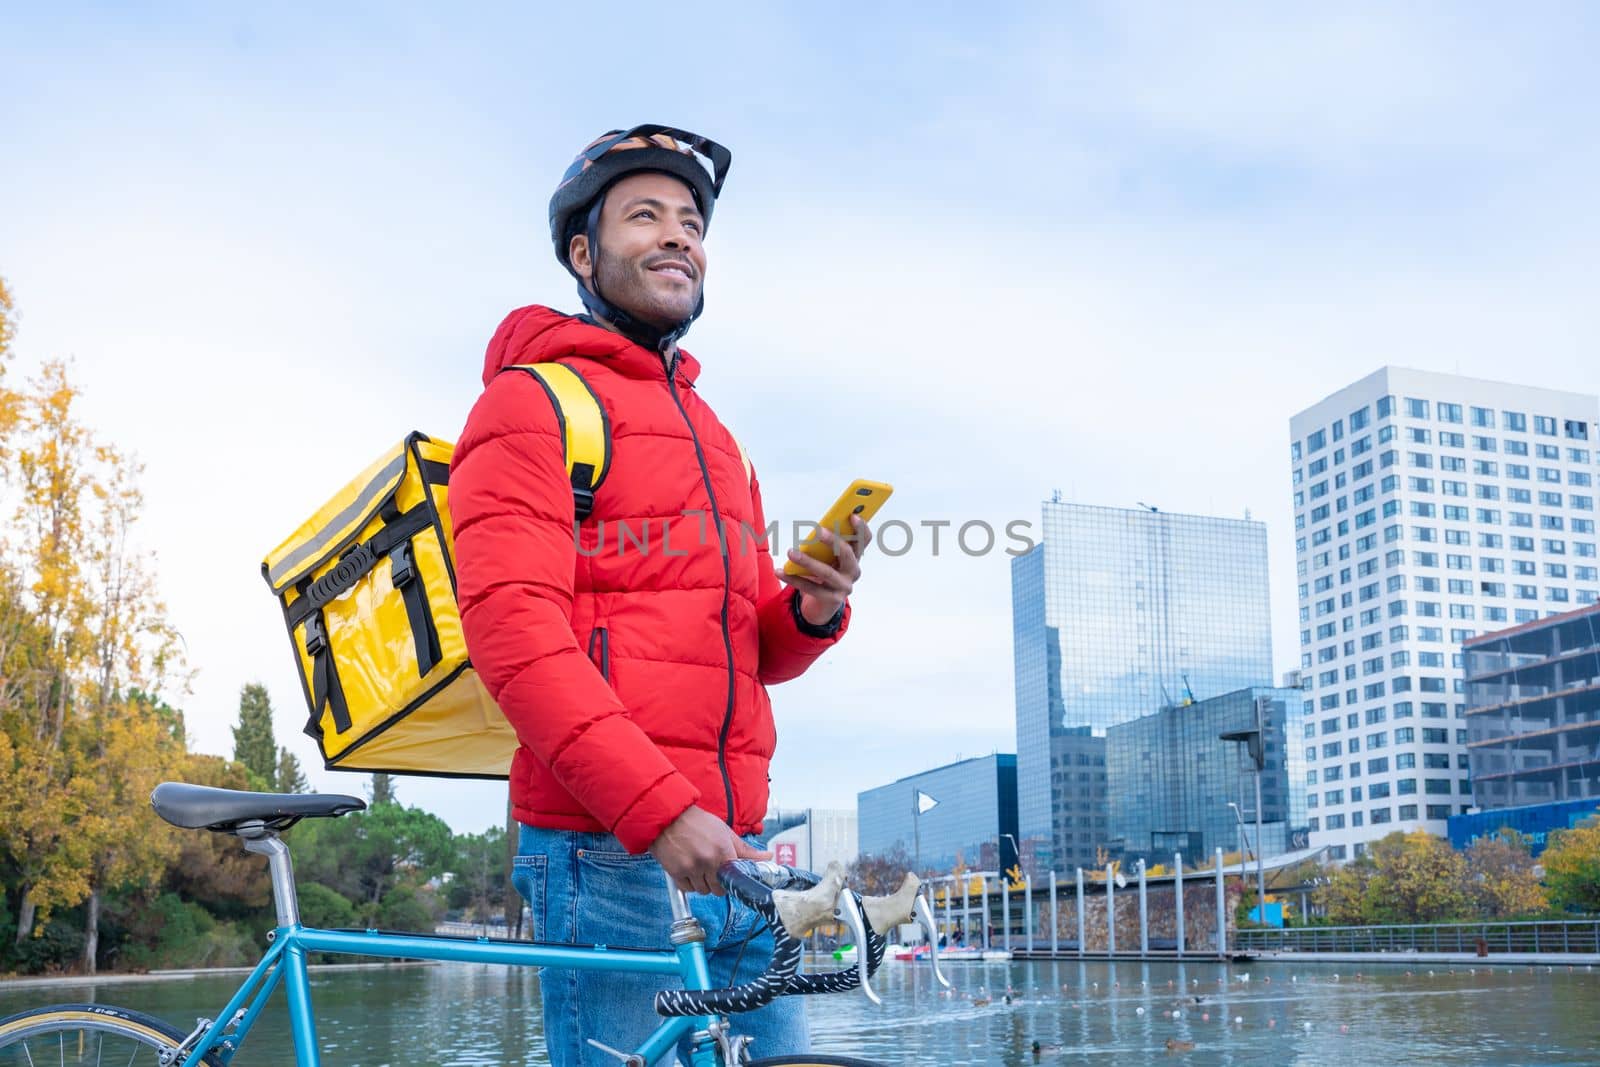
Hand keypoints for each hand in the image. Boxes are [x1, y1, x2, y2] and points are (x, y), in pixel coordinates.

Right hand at [649, 806, 770, 895]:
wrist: (670, 817)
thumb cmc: (698, 823)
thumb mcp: (725, 832)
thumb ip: (746, 850)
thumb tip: (768, 857)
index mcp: (723, 851)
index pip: (733, 880)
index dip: (731, 879)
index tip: (728, 875)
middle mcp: (708, 861)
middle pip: (718, 890)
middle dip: (717, 883)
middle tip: (712, 870)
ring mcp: (691, 868)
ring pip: (702, 891)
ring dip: (702, 883)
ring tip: (699, 867)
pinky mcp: (676, 873)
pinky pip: (687, 889)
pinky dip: (689, 883)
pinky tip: (689, 869)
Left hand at [779, 513, 870, 624]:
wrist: (824, 603)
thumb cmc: (826, 571)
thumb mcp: (828, 556)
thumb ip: (827, 544)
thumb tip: (816, 530)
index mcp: (855, 556)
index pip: (864, 540)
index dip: (861, 528)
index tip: (852, 516)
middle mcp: (853, 571)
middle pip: (847, 554)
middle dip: (833, 541)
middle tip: (818, 530)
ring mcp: (844, 586)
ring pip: (827, 572)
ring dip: (807, 561)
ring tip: (791, 552)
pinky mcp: (832, 599)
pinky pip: (811, 588)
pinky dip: (794, 579)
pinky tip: (780, 571)